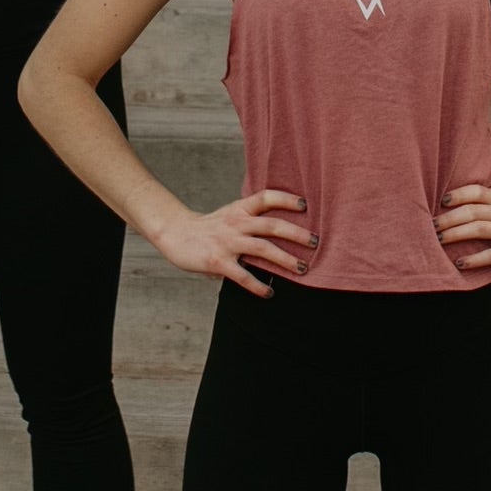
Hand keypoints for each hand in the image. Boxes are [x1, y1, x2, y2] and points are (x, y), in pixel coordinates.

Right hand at [154, 190, 313, 296]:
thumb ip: (251, 220)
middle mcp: (235, 223)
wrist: (175, 234)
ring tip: (302, 270)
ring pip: (263, 248)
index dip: (286, 199)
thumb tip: (281, 229)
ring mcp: (227, 242)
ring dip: (285, 260)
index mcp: (239, 209)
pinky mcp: (218, 262)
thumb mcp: (230, 215)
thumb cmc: (208, 227)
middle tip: (315, 243)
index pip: (266, 197)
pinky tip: (269, 293)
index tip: (305, 205)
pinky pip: (242, 275)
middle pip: (271, 225)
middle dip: (296, 234)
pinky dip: (258, 285)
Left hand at [437, 182, 490, 271]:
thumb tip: (444, 210)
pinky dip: (473, 259)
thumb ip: (480, 205)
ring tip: (439, 240)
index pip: (476, 191)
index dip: (458, 194)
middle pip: (472, 211)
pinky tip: (459, 263)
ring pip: (478, 228)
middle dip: (449, 218)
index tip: (442, 200)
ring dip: (456, 234)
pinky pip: (490, 254)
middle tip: (431, 226)